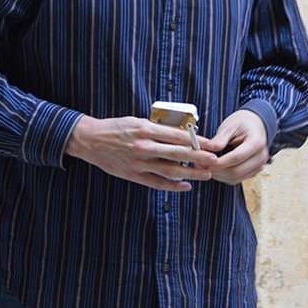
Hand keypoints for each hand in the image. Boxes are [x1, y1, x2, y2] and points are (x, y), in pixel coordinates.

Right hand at [65, 115, 218, 190]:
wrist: (91, 140)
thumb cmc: (116, 128)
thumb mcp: (137, 121)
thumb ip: (157, 129)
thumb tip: (181, 135)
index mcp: (146, 129)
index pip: (178, 136)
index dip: (198, 141)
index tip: (212, 144)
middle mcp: (144, 146)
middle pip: (178, 154)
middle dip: (200, 158)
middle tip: (216, 160)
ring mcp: (139, 163)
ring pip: (171, 171)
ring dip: (191, 174)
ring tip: (206, 175)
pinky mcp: (134, 175)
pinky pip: (158, 183)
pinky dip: (173, 186)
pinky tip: (186, 186)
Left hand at [207, 109, 268, 184]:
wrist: (255, 124)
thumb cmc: (243, 123)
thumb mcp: (230, 125)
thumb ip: (220, 139)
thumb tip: (208, 150)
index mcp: (256, 143)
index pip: (235, 158)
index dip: (218, 162)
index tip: (203, 161)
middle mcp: (260, 157)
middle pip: (236, 172)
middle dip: (216, 171)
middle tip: (200, 165)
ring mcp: (259, 166)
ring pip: (235, 178)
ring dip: (218, 175)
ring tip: (204, 166)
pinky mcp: (253, 171)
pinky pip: (236, 179)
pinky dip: (223, 176)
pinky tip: (214, 168)